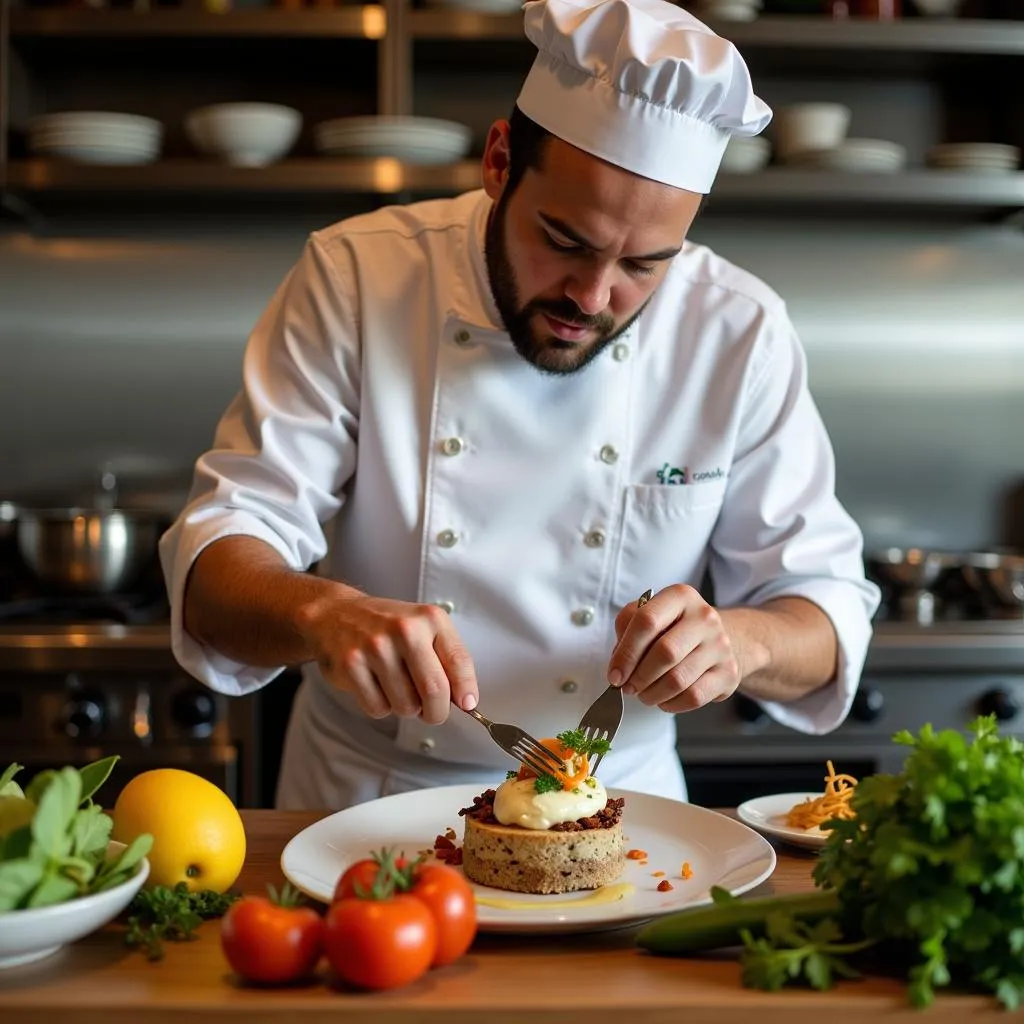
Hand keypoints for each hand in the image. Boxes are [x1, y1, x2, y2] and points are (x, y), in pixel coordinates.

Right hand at [296, 595, 478, 724]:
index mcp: (429, 619)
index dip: (466, 690)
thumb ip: (446, 657)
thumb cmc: (385, 626)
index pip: (459, 662)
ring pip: (406, 705)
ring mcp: (376, 647)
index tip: (467, 704)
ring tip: (396, 687)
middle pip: (435, 690)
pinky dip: (381, 707)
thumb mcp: (423, 627)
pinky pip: (378, 708)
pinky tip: (376, 686)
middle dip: (437, 712)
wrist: (335, 614)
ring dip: (405, 707)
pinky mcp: (352, 665)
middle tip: (432, 712)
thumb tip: (464, 699)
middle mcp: (405, 629)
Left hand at [606, 585, 739, 712]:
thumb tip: (618, 664)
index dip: (626, 652)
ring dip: (652, 694)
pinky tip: (664, 699)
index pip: (647, 621)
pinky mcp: (729, 673)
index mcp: (681, 596)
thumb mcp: (650, 613)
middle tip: (627, 687)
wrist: (717, 638)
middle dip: (639, 676)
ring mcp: (720, 646)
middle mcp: (705, 618)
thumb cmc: (674, 628)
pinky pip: (694, 697)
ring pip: (678, 680)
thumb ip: (627, 628)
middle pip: (665, 653)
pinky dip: (672, 704)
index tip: (614, 674)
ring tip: (643, 694)